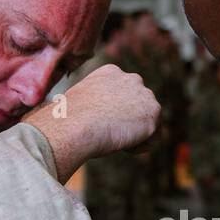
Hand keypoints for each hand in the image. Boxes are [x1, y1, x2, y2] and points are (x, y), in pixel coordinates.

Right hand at [25, 64, 159, 180]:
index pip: (124, 97)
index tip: (100, 124)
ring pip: (148, 123)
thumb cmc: (66, 119)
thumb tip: (65, 117)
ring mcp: (145, 94)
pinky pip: (153, 139)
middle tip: (109, 134)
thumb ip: (91, 106)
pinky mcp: (153, 112)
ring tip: (114, 139)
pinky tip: (123, 144)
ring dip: (134, 136)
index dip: (114, 115)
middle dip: (129, 123)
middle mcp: (132, 78)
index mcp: (111, 72)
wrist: (75, 124)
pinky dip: (140, 147)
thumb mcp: (77, 104)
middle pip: (139, 108)